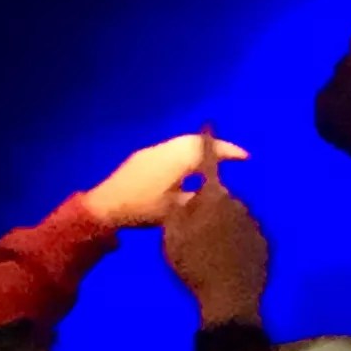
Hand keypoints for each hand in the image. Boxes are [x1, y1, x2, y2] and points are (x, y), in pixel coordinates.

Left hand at [83, 132, 251, 230]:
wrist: (104, 207)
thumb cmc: (143, 209)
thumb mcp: (176, 209)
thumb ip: (198, 197)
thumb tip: (217, 192)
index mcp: (179, 159)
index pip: (210, 150)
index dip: (230, 152)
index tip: (246, 157)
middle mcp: (168, 149)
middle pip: (198, 141)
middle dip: (216, 147)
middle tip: (232, 156)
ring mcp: (153, 151)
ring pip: (183, 143)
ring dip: (200, 148)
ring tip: (212, 160)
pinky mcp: (142, 157)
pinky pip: (172, 148)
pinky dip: (185, 152)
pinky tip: (186, 166)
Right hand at [163, 130, 269, 327]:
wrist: (230, 297)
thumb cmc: (194, 266)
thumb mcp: (171, 239)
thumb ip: (177, 212)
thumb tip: (186, 195)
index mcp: (213, 199)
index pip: (207, 165)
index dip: (206, 146)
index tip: (208, 125)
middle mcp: (237, 203)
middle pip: (218, 197)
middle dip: (207, 206)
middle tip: (193, 232)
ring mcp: (253, 221)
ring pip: (232, 216)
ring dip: (222, 225)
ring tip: (208, 252)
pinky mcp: (263, 240)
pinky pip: (244, 234)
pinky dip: (235, 241)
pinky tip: (225, 260)